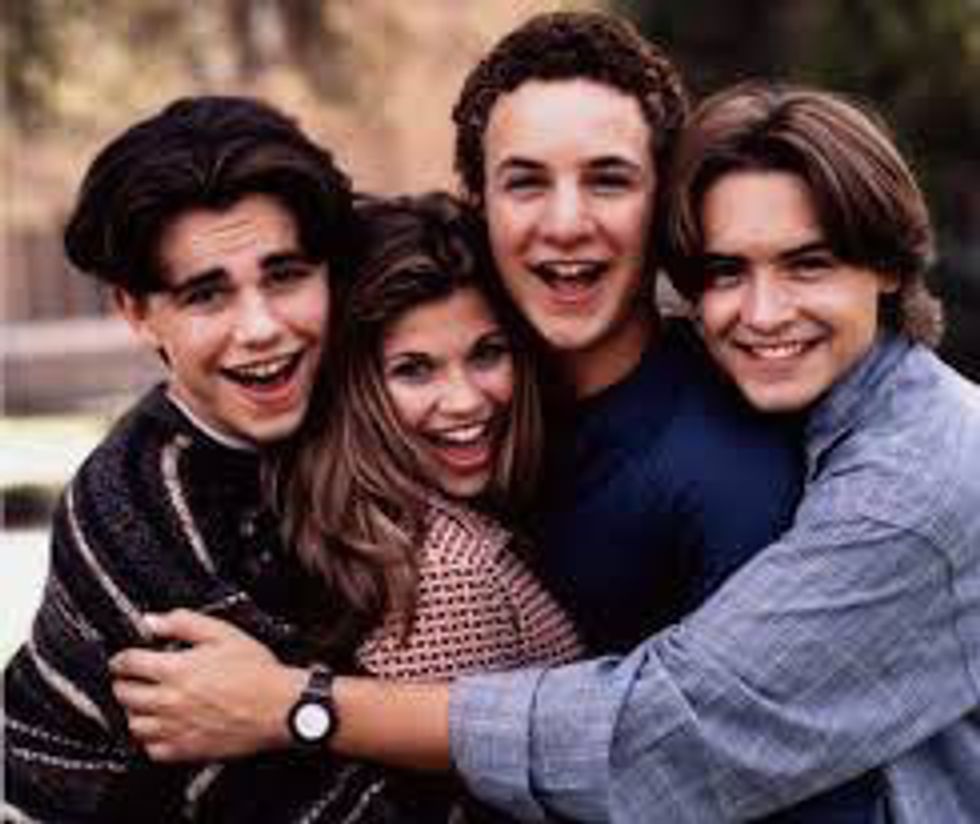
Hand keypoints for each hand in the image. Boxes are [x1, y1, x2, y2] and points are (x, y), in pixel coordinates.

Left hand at [109, 609, 305, 761]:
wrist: (279, 707)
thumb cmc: (256, 672)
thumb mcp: (224, 633)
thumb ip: (184, 623)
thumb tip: (153, 621)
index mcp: (176, 670)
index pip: (128, 663)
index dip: (121, 657)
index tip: (124, 658)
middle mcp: (170, 701)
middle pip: (124, 694)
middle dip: (123, 682)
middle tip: (132, 678)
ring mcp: (175, 728)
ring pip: (133, 724)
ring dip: (135, 711)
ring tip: (146, 702)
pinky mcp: (186, 749)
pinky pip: (151, 749)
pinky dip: (150, 738)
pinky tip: (162, 726)